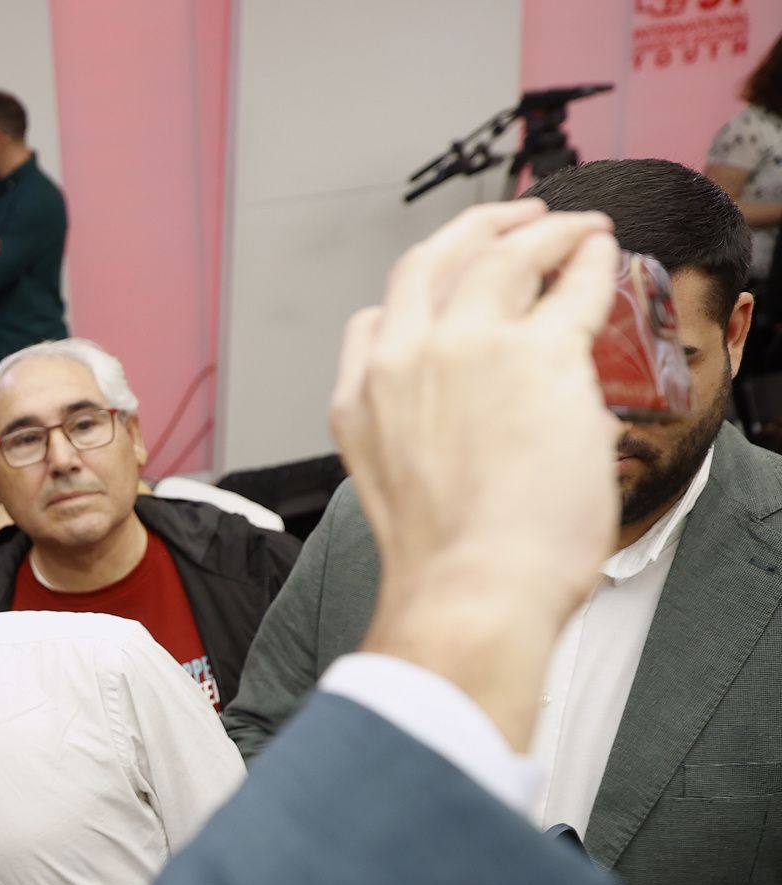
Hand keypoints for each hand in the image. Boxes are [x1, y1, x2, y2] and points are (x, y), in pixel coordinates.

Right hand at [332, 201, 621, 746]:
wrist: (472, 589)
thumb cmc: (447, 565)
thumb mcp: (393, 488)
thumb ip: (416, 434)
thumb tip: (479, 424)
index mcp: (358, 402)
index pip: (372, 322)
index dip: (416, 298)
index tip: (449, 292)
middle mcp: (400, 361)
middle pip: (429, 261)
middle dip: (474, 229)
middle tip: (515, 220)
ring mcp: (464, 348)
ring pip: (497, 251)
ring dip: (537, 226)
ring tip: (571, 225)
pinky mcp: (535, 352)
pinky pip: (569, 279)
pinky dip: (587, 254)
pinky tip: (601, 250)